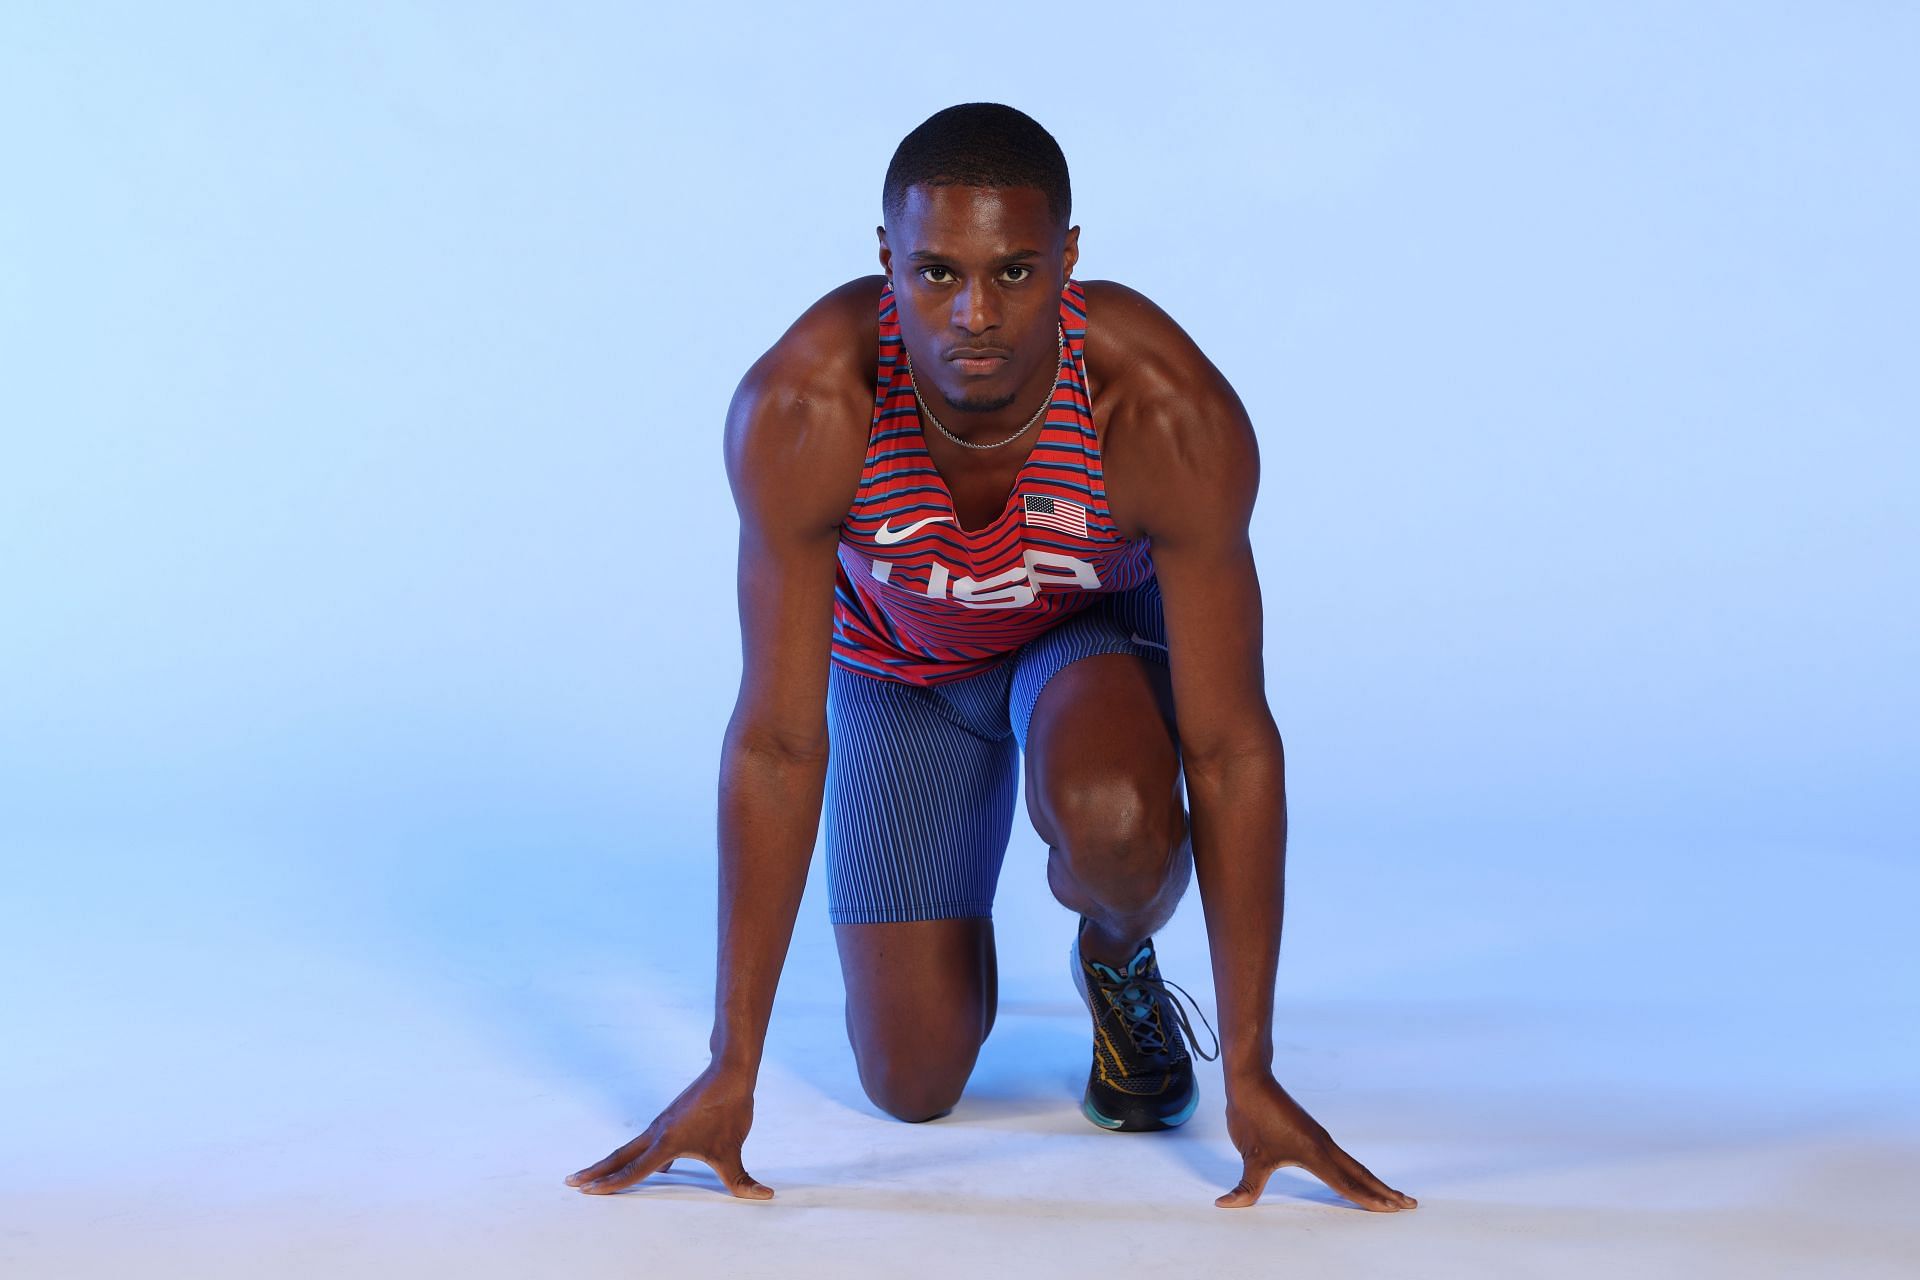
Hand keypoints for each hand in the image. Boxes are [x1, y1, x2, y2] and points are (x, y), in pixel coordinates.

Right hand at [565, 1062, 772, 1198]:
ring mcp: (663, 1124)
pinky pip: (648, 1141)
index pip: (634, 1170)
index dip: (611, 1184)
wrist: (730, 1072)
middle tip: (571, 1181)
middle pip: (620, 1156)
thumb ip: (742, 1180)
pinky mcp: (672, 1119)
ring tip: (594, 1174)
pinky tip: (655, 1166)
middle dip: (595, 1171)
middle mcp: (658, 1133)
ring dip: (611, 1161)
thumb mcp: (734, 1150)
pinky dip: (637, 1154)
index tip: (588, 1191)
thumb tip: (764, 1196)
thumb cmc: (729, 1110)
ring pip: (631, 1147)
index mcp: (666, 1143)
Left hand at [1215, 1071, 1415, 1210]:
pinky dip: (1356, 1171)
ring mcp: (1320, 1139)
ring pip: (1353, 1166)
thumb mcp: (1249, 1156)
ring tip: (1393, 1194)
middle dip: (1384, 1191)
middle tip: (1409, 1204)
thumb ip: (1245, 1187)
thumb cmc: (1251, 1116)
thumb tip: (1225, 1205)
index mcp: (1313, 1153)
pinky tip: (1357, 1176)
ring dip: (1374, 1181)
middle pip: (1360, 1174)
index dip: (1367, 1198)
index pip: (1346, 1183)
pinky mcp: (1313, 1134)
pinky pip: (1341, 1158)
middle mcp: (1323, 1146)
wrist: (1250, 1080)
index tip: (1390, 1209)